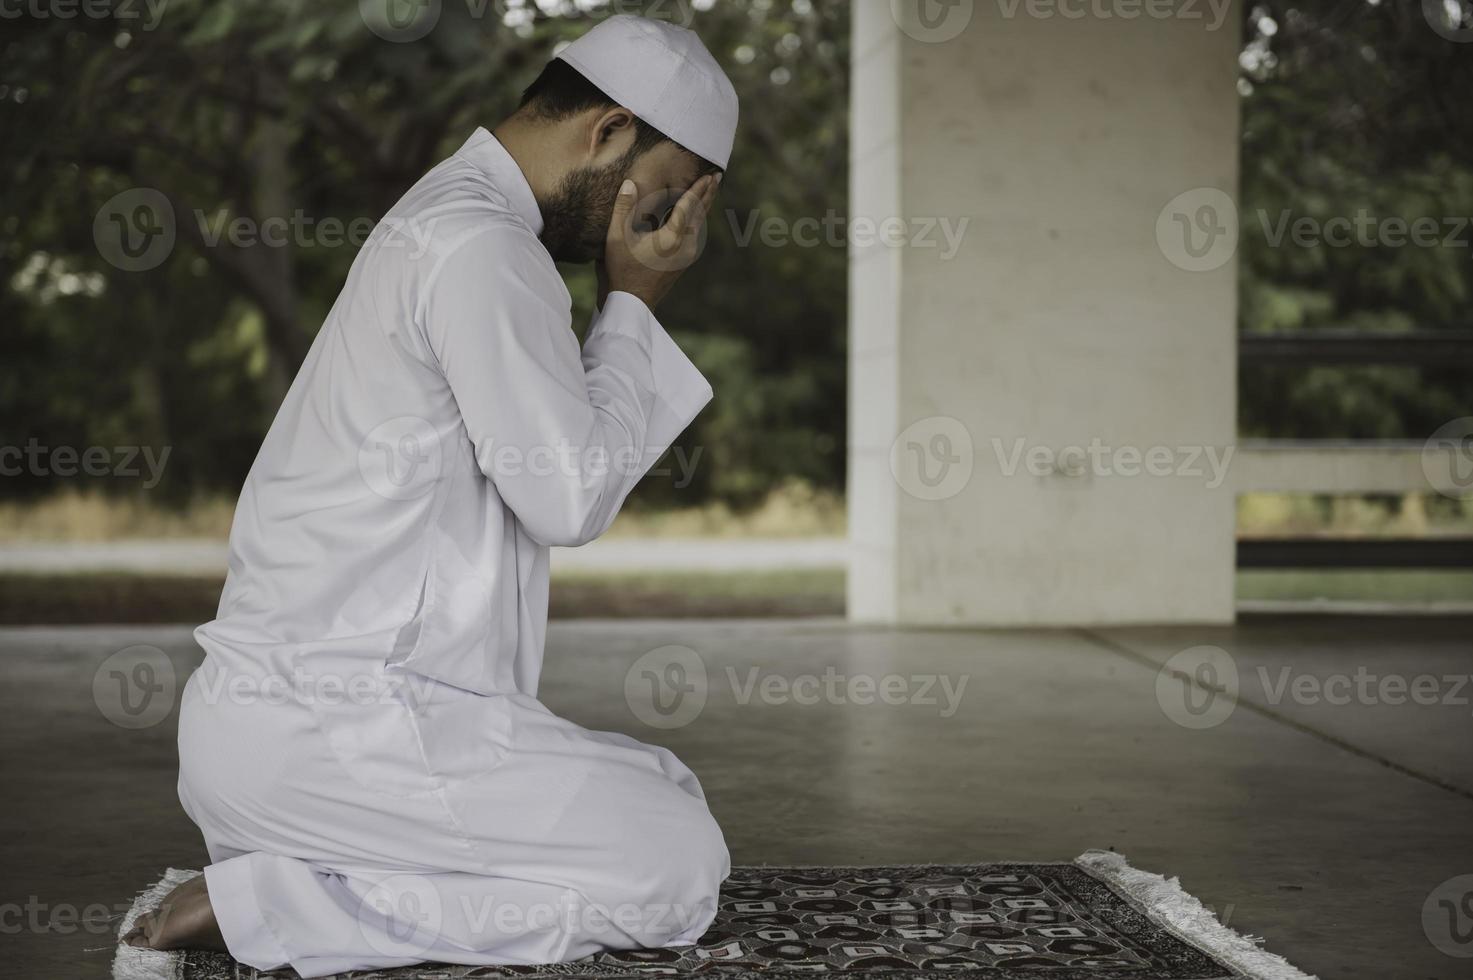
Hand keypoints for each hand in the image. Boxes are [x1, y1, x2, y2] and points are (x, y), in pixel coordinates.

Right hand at [604, 173, 719, 309]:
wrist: (632, 302)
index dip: (698, 188)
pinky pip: (695, 235)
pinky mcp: (684, 262)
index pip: (688, 206)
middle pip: (701, 214)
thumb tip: (629, 182)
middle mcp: (684, 246)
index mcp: (671, 238)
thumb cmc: (622, 270)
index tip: (708, 175)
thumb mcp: (616, 238)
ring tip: (710, 191)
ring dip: (705, 206)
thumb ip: (623, 208)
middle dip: (708, 194)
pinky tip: (696, 215)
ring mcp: (686, 256)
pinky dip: (698, 220)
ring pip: (699, 225)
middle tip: (717, 176)